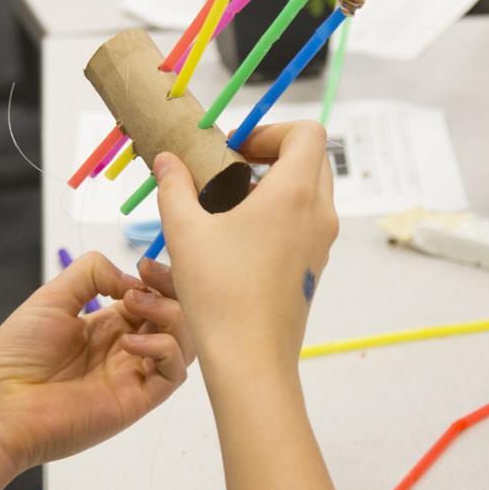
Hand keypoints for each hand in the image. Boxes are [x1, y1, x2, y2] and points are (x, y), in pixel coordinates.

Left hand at [0, 253, 193, 489]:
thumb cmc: (16, 353)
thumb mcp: (52, 297)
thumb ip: (92, 273)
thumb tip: (131, 279)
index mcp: (105, 325)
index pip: (151, 297)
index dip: (157, 279)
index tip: (145, 264)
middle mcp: (125, 348)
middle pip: (174, 317)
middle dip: (171, 291)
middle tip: (147, 279)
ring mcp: (133, 375)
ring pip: (183, 342)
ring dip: (171, 315)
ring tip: (135, 305)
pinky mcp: (137, 400)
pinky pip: (173, 373)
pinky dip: (164, 349)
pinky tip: (130, 342)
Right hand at [154, 122, 337, 388]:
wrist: (250, 360)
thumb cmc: (220, 294)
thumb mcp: (184, 231)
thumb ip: (174, 186)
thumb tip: (167, 160)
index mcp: (295, 193)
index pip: (306, 133)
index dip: (270, 129)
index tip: (234, 148)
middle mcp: (318, 213)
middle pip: (312, 158)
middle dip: (273, 154)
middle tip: (230, 169)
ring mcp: (321, 243)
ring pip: (310, 192)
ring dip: (275, 185)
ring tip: (228, 205)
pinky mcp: (314, 268)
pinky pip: (306, 223)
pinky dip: (280, 215)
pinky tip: (238, 240)